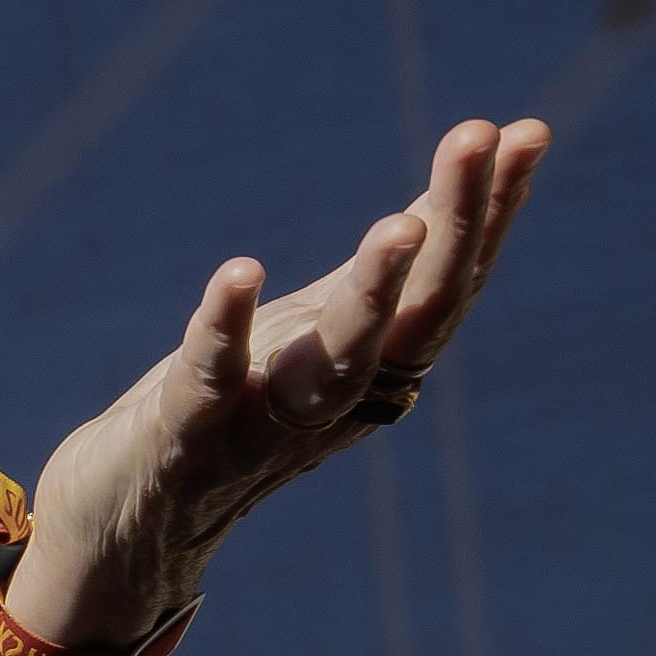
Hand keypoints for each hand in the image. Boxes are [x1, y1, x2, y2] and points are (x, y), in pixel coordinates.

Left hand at [3, 116, 548, 655]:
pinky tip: (241, 270)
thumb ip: (382, 276)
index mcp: (376, 372)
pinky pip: (210, 380)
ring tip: (402, 224)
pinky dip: (224, 327)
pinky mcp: (184, 440)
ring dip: (373, 294)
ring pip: (337, 366)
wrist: (129, 525)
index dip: (491, 211)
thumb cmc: (234, 408)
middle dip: (457, 226)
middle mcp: (337, 403)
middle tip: (481, 138)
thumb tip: (450, 196)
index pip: (452, 287)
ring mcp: (264, 428)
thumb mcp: (315, 332)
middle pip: (418, 316)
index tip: (527, 131)